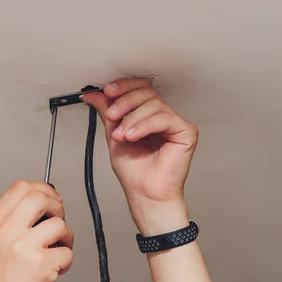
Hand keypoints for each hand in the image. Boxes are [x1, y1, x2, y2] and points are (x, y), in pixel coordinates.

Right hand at [0, 180, 73, 281]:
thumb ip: (15, 220)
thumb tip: (47, 200)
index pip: (20, 187)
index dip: (42, 188)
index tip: (51, 198)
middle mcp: (6, 232)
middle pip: (40, 197)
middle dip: (57, 206)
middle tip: (57, 221)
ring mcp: (24, 248)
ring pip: (59, 224)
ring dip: (65, 237)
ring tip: (55, 251)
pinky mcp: (42, 265)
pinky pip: (67, 252)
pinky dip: (66, 261)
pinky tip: (53, 270)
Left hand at [82, 78, 198, 234]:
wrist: (145, 194)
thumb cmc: (135, 173)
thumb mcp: (114, 135)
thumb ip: (107, 113)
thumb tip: (94, 95)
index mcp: (148, 116)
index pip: (140, 89)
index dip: (124, 87)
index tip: (107, 92)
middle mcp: (163, 117)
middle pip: (147, 92)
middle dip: (125, 102)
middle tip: (112, 116)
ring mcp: (175, 123)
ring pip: (154, 104)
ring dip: (132, 118)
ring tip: (122, 135)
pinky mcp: (186, 132)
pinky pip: (164, 118)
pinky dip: (145, 125)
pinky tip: (133, 136)